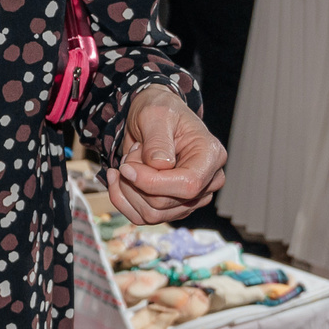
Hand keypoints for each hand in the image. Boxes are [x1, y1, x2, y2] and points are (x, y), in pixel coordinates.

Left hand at [107, 85, 226, 224]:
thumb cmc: (159, 111)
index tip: (125, 167)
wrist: (153, 119)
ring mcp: (192, 198)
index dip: (152, 182)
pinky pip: (143, 217)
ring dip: (127, 190)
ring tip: (128, 162)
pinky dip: (123, 200)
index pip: (188, 185)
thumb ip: (158, 140)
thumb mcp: (155, 115)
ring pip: (152, 214)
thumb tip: (161, 166)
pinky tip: (117, 179)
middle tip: (130, 154)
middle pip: (165, 203)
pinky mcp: (173, 207)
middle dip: (135, 181)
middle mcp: (207, 182)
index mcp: (211, 155)